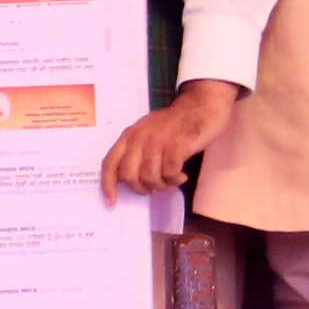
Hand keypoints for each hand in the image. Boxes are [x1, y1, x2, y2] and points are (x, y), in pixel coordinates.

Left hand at [102, 80, 240, 200]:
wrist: (200, 106)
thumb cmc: (174, 124)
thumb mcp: (147, 132)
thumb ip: (136, 151)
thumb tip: (129, 181)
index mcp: (129, 135)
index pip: (110, 163)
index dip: (108, 184)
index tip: (112, 202)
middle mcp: (140, 137)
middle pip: (129, 176)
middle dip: (141, 188)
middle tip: (155, 187)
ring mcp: (158, 141)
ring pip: (150, 178)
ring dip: (161, 185)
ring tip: (171, 179)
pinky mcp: (177, 145)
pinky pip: (170, 174)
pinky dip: (175, 180)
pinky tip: (181, 175)